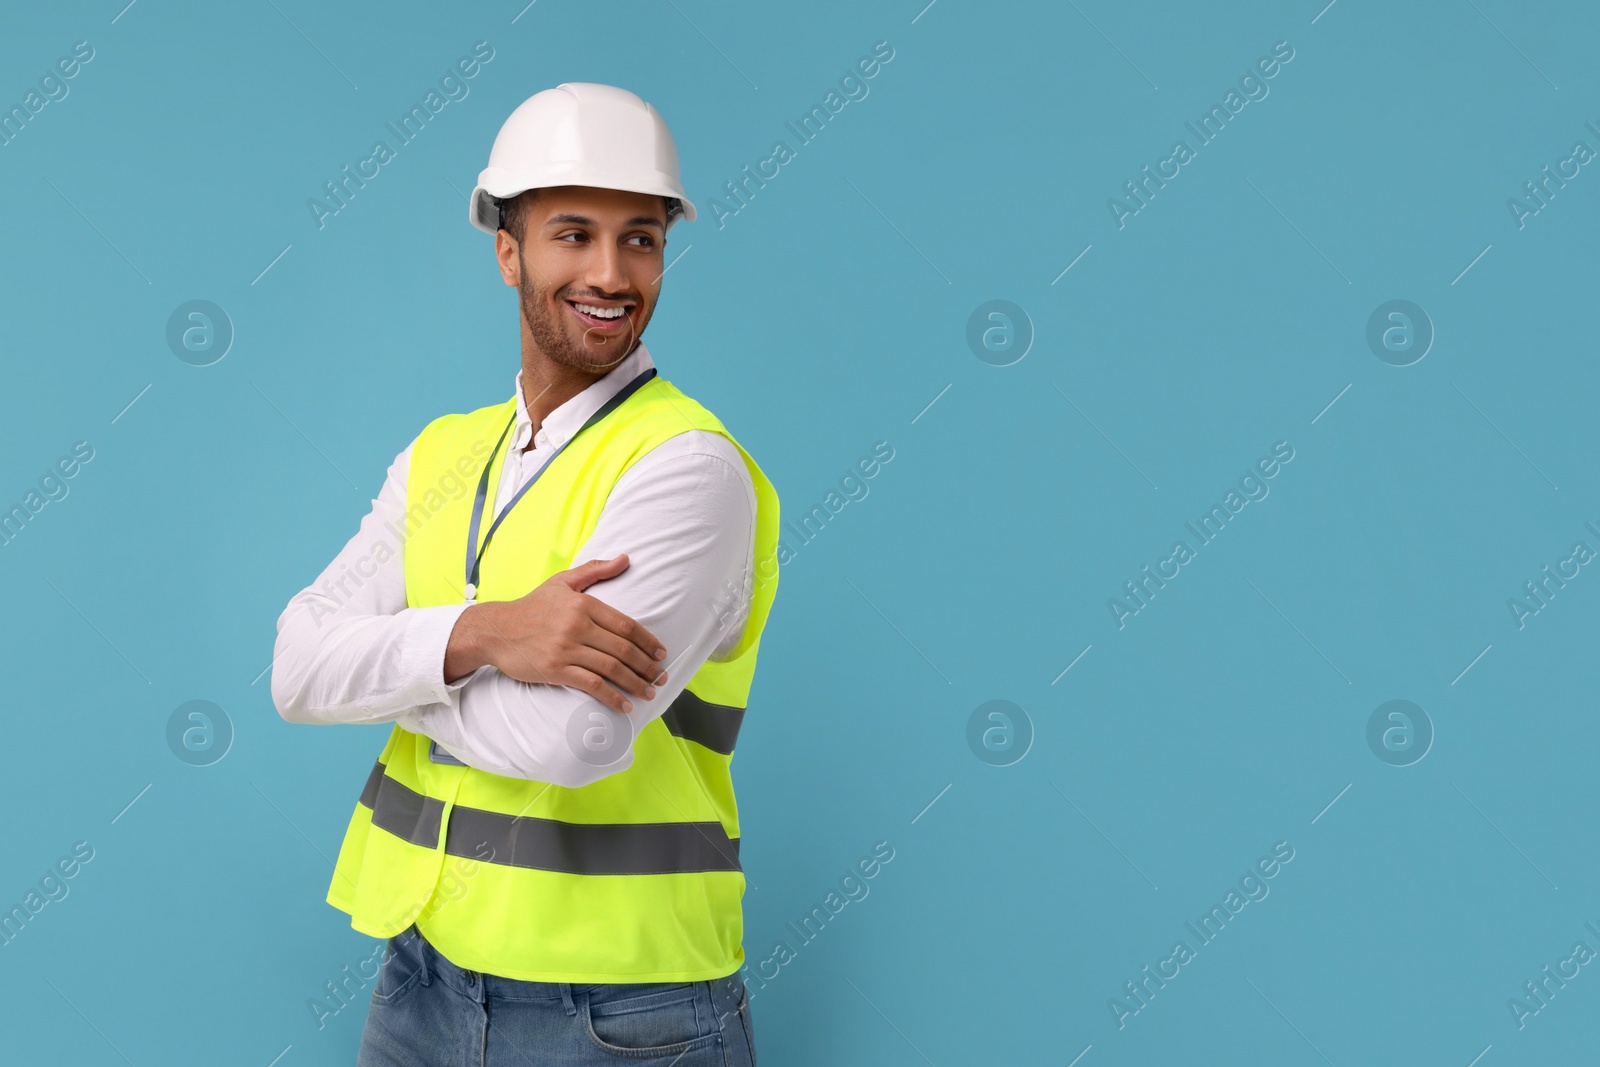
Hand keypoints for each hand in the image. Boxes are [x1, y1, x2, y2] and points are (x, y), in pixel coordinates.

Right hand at [443, 554, 667, 712]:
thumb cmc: (532, 606)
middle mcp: (577, 626)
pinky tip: (625, 705)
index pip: (626, 625)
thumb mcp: (562, 582)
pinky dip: (612, 697)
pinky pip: (591, 685)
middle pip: (623, 649)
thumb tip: (625, 558)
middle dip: (647, 666)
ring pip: (611, 669)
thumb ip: (595, 570)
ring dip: (636, 683)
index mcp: (583, 604)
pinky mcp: (555, 670)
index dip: (648, 641)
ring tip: (650, 692)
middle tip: (661, 677)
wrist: (495, 630)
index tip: (662, 654)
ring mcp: (566, 649)